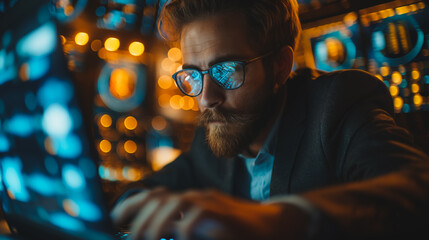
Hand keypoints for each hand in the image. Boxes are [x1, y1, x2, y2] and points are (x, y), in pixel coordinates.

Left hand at [111, 187, 309, 239]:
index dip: (132, 205)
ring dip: (156, 222)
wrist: (272, 224)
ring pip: (175, 203)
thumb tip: (159, 236)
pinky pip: (197, 217)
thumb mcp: (204, 229)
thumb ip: (182, 230)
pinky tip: (182, 237)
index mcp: (189, 200)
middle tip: (133, 236)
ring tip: (148, 238)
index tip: (115, 220)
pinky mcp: (223, 213)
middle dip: (139, 216)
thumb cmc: (237, 230)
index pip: (154, 196)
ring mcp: (210, 202)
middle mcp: (196, 196)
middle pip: (159, 198)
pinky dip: (184, 229)